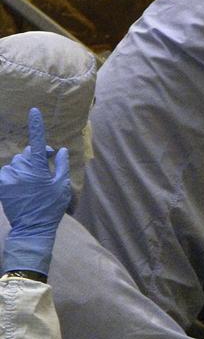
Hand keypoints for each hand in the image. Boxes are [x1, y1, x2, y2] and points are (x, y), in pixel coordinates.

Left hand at [0, 108, 70, 275]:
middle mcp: (19, 169)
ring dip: (25, 168)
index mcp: (37, 168)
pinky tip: (22, 187)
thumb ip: (61, 165)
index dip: (36, 125)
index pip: (37, 142)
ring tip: (34, 183)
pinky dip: (15, 175)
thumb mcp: (62, 186)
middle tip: (46, 169)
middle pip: (27, 153)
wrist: (32, 227)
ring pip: (16, 163)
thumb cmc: (51, 207)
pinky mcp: (1, 185)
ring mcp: (8, 177)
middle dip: (36, 157)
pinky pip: (8, 172)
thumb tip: (60, 150)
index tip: (34, 111)